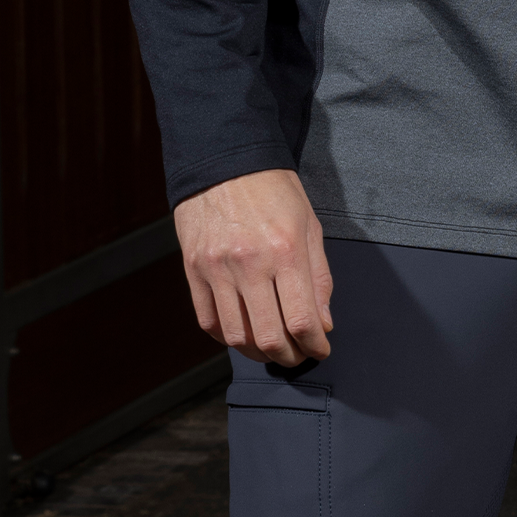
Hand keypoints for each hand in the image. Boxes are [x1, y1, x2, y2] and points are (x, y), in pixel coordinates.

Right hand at [174, 169, 332, 366]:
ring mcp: (217, 268)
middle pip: (268, 337)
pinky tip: (243, 332)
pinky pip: (208, 321)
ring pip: (236, 336)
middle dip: (289, 357)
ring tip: (271, 349)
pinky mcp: (193, 269)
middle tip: (298, 355)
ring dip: (258, 353)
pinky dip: (227, 337)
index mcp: (285, 249)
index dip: (315, 345)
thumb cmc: (273, 189)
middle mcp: (250, 263)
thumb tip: (323, 323)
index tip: (320, 349)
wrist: (225, 159)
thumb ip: (319, 277)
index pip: (302, 320)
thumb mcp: (310, 224)